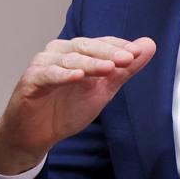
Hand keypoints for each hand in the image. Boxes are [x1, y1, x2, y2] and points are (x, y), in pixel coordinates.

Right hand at [0, 36, 156, 174]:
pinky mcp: (31, 80)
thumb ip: (124, 70)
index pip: (101, 43)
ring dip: (90, 63)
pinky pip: (49, 74)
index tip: (138, 53)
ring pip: (69, 59)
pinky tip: (77, 76)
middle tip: (128, 59)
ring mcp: (44, 64)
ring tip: (108, 68)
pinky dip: (63, 75)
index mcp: (77, 52)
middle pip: (86, 46)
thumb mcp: (102, 90)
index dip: (119, 46)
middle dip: (108, 53)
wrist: (35, 135)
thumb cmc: (65, 109)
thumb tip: (148, 46)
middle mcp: (60, 52)